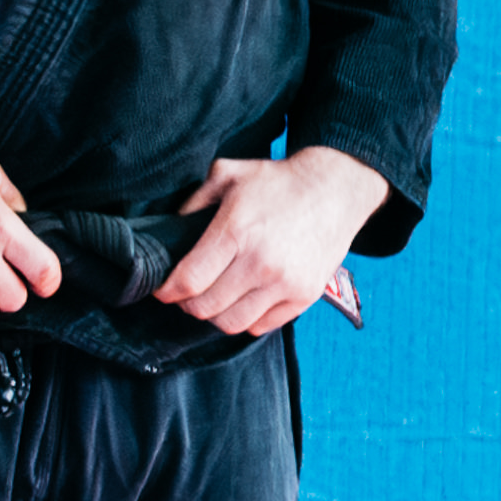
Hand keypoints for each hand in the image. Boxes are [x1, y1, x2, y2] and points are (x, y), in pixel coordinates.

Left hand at [148, 147, 375, 340]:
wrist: (336, 189)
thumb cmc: (277, 182)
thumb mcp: (227, 174)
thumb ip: (193, 202)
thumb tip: (170, 231)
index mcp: (236, 232)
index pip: (188, 282)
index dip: (167, 291)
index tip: (163, 290)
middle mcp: (261, 263)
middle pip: (205, 307)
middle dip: (187, 303)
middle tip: (187, 293)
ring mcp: (286, 283)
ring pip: (231, 324)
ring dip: (215, 314)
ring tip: (214, 297)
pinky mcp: (305, 296)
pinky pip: (260, 326)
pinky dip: (245, 319)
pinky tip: (242, 300)